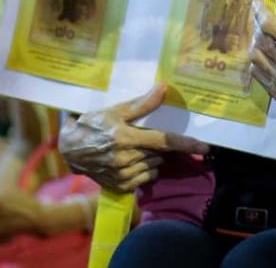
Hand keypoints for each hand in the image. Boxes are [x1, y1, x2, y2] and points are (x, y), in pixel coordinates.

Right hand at [58, 83, 208, 192]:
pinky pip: (145, 179)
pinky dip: (144, 171)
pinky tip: (131, 161)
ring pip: (155, 167)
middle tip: (142, 137)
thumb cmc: (93, 125)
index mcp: (126, 139)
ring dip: (152, 158)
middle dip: (158, 146)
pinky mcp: (119, 187)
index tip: (205, 147)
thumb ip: (142, 104)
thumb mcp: (116, 111)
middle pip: (160, 154)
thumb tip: (164, 88)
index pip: (164, 141)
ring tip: (133, 149)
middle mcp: (125, 159)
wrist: (70, 150)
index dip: (186, 144)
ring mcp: (122, 176)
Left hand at [250, 0, 275, 109]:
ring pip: (254, 55)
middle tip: (265, 20)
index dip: (260, 11)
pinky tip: (271, 54)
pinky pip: (255, 71)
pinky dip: (259, 60)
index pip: (269, 24)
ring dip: (257, 42)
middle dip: (259, 26)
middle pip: (260, 39)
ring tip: (269, 37)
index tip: (258, 3)